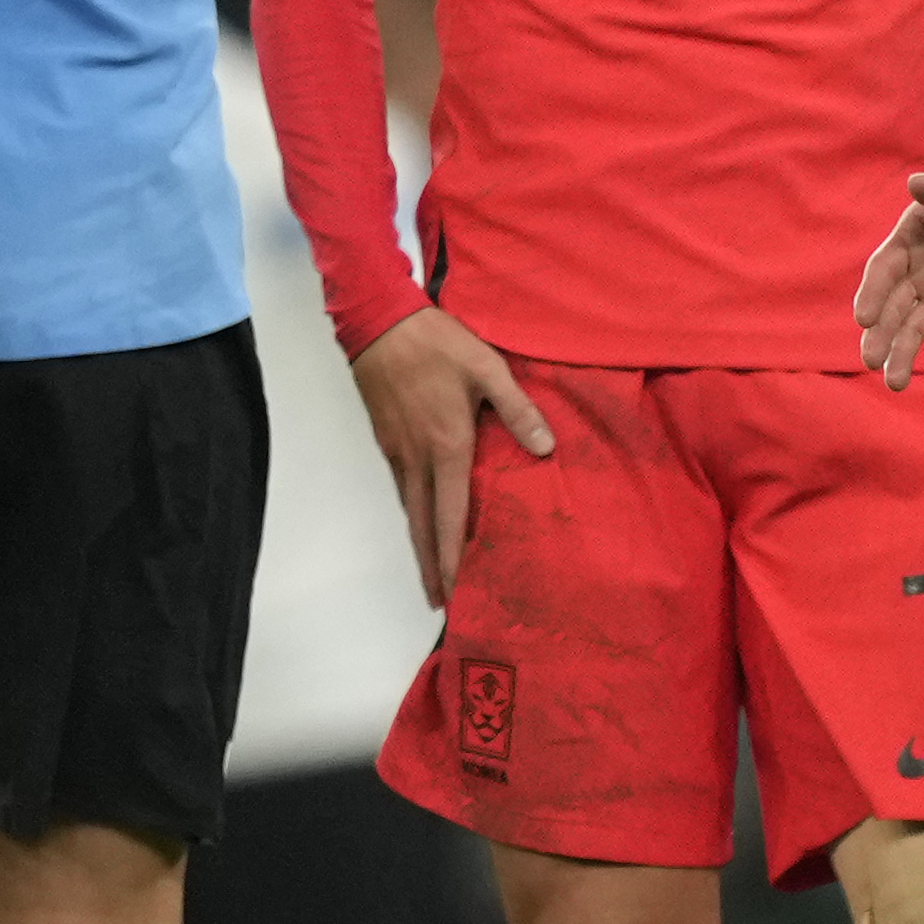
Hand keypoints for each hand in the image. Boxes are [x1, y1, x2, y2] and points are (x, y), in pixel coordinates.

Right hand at [350, 307, 552, 601]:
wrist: (378, 322)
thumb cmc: (436, 343)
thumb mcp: (486, 367)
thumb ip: (517, 409)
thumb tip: (545, 448)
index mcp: (447, 446)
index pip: (451, 515)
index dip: (452, 556)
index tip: (454, 589)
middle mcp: (418, 458)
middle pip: (423, 526)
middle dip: (430, 567)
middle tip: (439, 601)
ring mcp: (397, 451)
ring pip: (409, 510)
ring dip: (420, 545)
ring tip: (430, 573)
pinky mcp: (386, 440)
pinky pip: (402, 489)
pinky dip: (412, 515)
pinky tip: (421, 520)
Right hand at [856, 150, 923, 387]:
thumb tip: (915, 184)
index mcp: (912, 235)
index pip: (884, 269)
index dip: (872, 292)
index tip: (863, 318)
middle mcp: (920, 268)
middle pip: (893, 306)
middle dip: (881, 334)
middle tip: (871, 361)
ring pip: (915, 328)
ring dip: (903, 353)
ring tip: (895, 383)